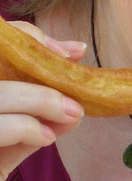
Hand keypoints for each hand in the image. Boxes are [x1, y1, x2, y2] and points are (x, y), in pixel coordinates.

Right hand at [0, 21, 85, 180]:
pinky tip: (45, 138)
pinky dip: (26, 127)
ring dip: (41, 100)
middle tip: (76, 93)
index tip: (71, 53)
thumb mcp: (10, 141)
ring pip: (0, 94)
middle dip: (42, 67)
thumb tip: (74, 103)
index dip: (31, 38)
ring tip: (69, 115)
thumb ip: (37, 119)